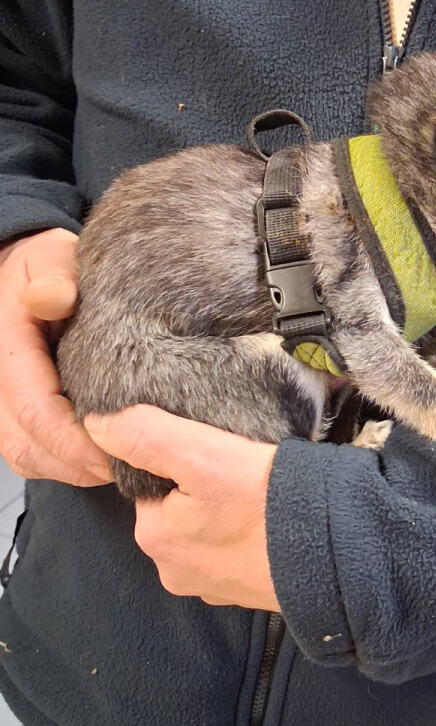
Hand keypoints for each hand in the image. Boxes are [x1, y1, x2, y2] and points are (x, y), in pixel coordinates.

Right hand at [0, 228, 111, 485]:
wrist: (27, 273)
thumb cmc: (44, 266)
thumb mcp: (50, 256)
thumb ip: (53, 275)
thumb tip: (54, 296)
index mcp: (6, 348)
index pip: (35, 409)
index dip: (75, 438)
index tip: (118, 448)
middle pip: (28, 444)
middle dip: (79, 463)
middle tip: (132, 466)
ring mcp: (2, 402)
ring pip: (28, 456)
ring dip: (72, 469)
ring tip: (121, 465)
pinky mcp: (14, 414)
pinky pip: (31, 454)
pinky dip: (64, 464)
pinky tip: (102, 458)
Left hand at [84, 407, 279, 609]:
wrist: (332, 551)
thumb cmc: (264, 500)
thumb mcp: (201, 453)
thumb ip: (146, 435)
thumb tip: (95, 423)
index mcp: (155, 537)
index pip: (150, 487)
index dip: (177, 462)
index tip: (212, 449)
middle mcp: (175, 572)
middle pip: (178, 512)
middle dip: (202, 491)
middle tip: (240, 468)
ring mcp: (213, 588)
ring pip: (208, 534)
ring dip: (225, 516)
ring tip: (258, 493)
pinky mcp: (247, 594)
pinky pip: (236, 554)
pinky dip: (248, 537)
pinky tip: (269, 522)